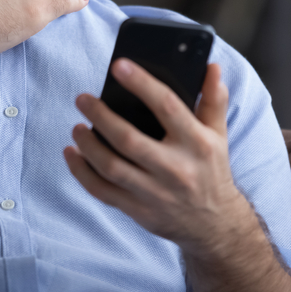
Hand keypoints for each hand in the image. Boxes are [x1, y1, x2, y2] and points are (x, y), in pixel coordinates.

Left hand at [64, 59, 253, 258]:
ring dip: (88, 145)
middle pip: (129, 139)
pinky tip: (72, 154)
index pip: (167, 106)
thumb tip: (211, 67)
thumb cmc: (211, 170)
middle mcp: (175, 168)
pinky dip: (82, 173)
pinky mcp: (139, 211)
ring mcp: (155, 193)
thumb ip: (213, 100)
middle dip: (101, 117)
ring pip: (111, 167)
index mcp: (197, 143)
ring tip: (77, 127)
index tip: (119, 66)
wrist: (215, 225)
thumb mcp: (218, 135)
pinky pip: (103, 191)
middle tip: (82, 99)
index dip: (142, 84)